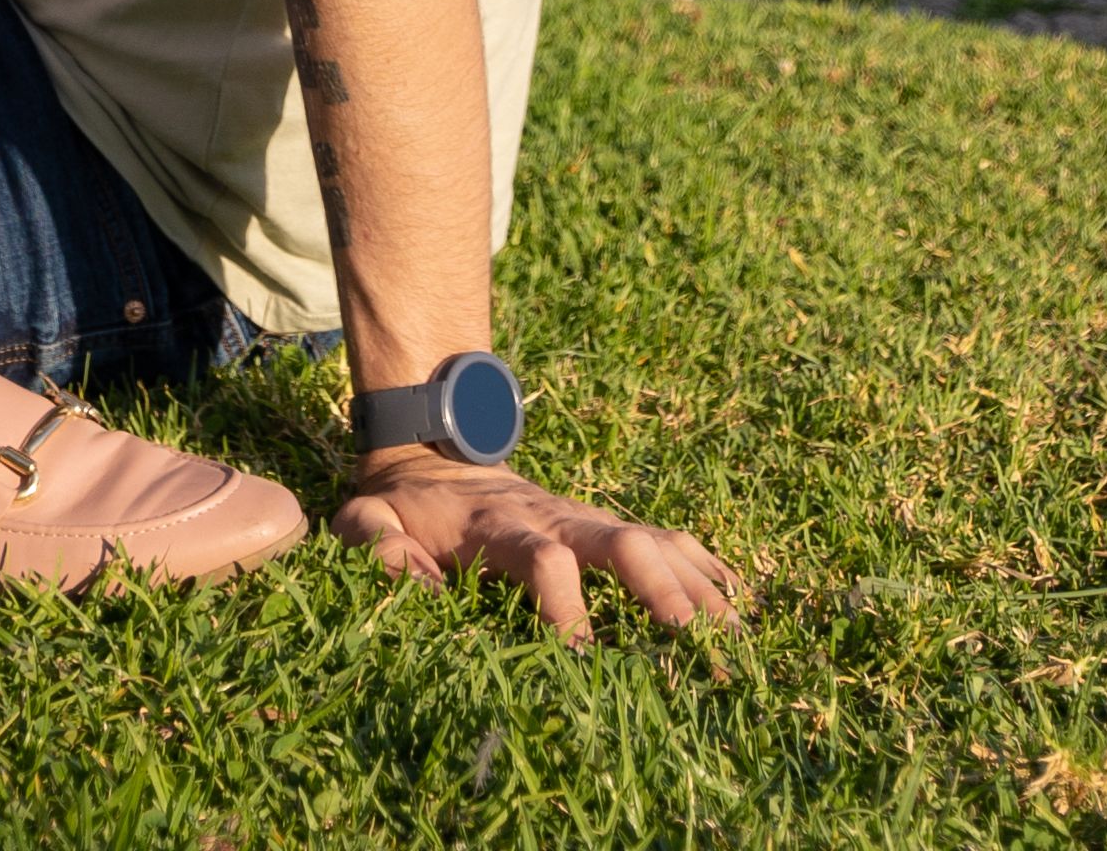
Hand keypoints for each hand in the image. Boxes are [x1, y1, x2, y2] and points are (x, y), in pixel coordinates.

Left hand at [334, 449, 742, 642]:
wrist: (435, 446)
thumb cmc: (403, 505)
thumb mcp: (366, 522)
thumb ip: (380, 550)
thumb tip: (426, 589)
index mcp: (500, 526)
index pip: (543, 560)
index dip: (565, 607)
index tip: (585, 661)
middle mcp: (557, 517)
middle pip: (621, 542)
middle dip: (662, 590)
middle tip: (695, 645)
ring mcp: (589, 518)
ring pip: (657, 541)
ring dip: (700, 586)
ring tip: (737, 640)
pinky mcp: (608, 525)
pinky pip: (670, 539)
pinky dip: (708, 567)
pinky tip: (740, 605)